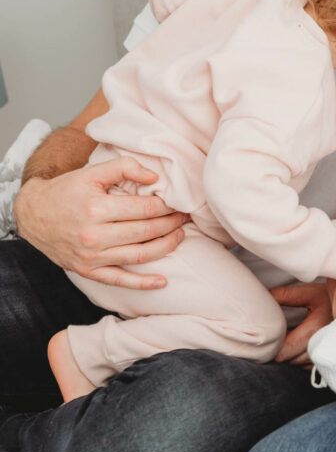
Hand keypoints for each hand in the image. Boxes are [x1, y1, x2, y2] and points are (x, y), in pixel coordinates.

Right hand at [14, 158, 186, 288]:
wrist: (33, 215)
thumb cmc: (66, 191)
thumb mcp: (92, 172)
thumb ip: (124, 168)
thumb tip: (155, 177)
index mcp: (97, 209)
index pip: (144, 209)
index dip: (167, 206)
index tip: (179, 202)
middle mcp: (95, 236)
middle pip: (146, 232)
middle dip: (171, 224)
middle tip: (185, 217)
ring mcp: (92, 257)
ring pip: (140, 256)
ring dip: (166, 247)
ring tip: (180, 236)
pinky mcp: (88, 271)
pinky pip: (120, 280)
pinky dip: (143, 284)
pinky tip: (162, 281)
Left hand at [272, 282, 331, 364]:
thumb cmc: (329, 297)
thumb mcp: (308, 292)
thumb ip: (286, 296)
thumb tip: (265, 297)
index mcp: (316, 327)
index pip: (288, 348)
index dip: (274, 347)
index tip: (267, 340)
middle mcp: (323, 343)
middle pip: (292, 359)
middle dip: (280, 352)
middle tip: (273, 341)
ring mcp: (328, 352)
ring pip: (300, 364)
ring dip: (291, 357)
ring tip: (286, 343)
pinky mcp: (331, 357)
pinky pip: (310, 366)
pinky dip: (302, 359)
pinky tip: (299, 348)